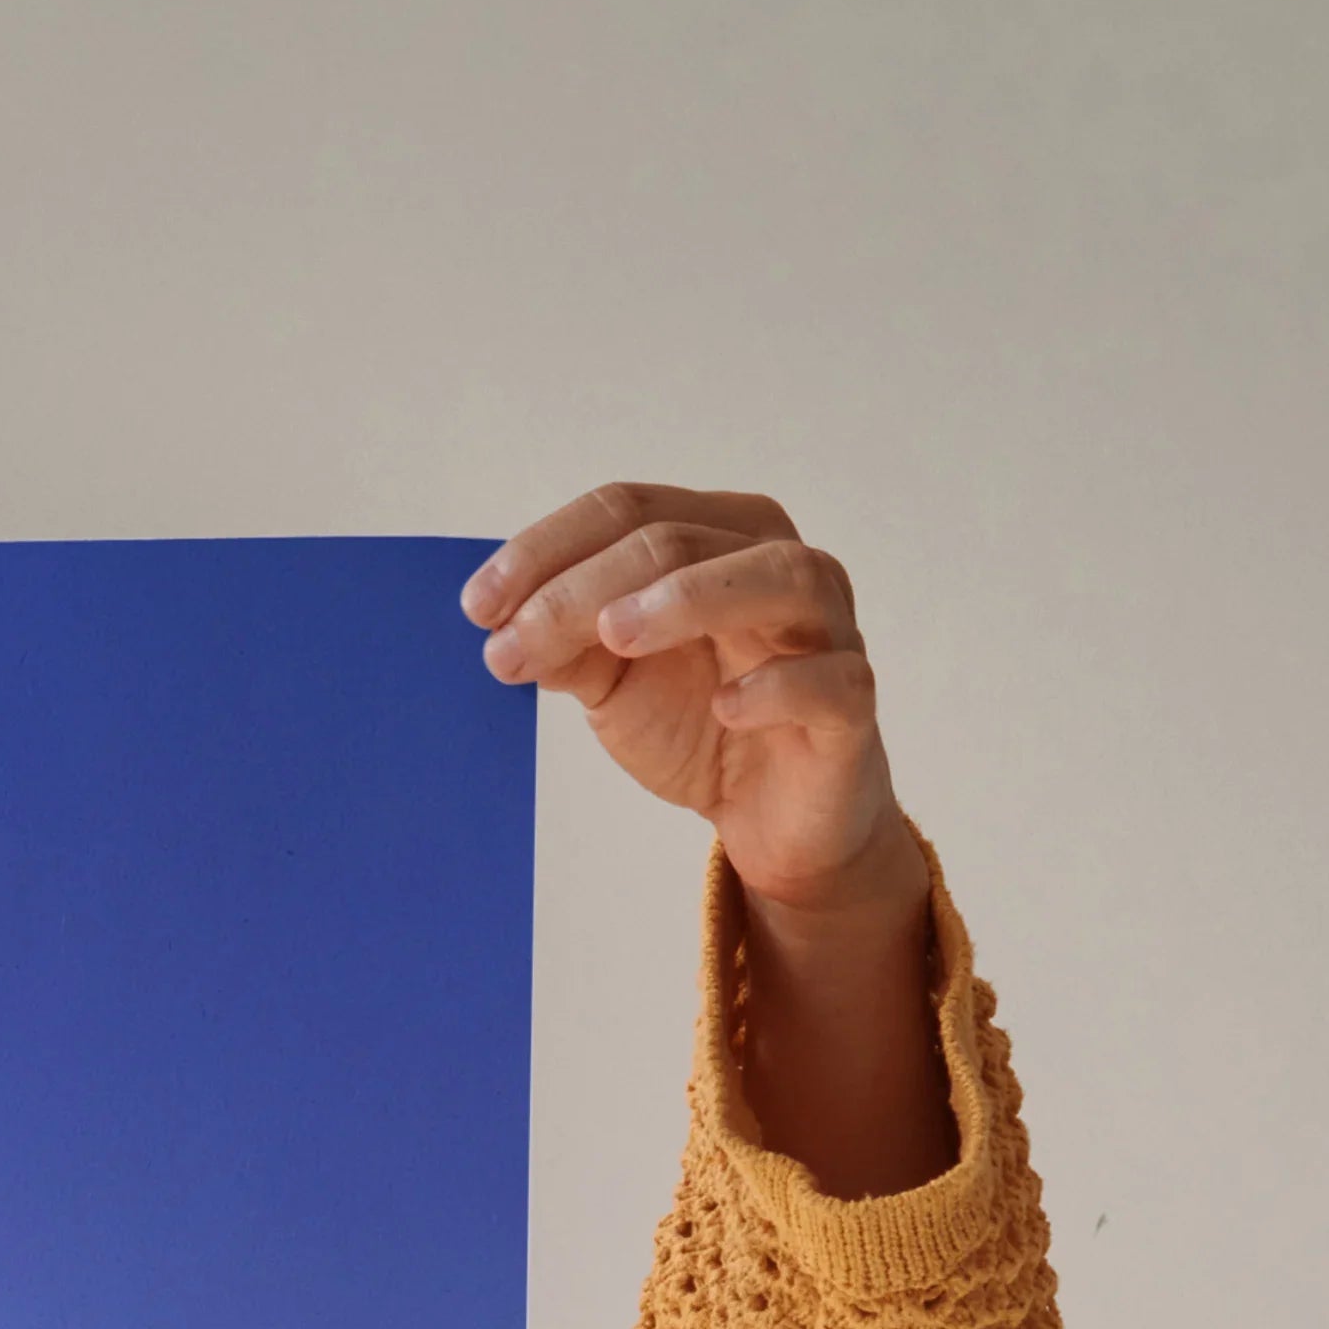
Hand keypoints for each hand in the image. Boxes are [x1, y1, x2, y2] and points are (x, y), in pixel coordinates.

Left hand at [467, 483, 951, 1192]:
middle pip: (680, 540)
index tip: (478, 606)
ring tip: (615, 635)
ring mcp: (826, 630)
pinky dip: (777, 686)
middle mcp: (777, 564)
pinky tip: (726, 706)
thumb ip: (567, 645)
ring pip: (775, 577)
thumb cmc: (700, 724)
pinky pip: (828, 680)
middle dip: (585, 588)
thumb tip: (503, 624)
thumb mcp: (614, 682)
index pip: (629, 510)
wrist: (771, 817)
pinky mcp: (850, 704)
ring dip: (689, 598)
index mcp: (717, 538)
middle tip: (514, 641)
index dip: (548, 549)